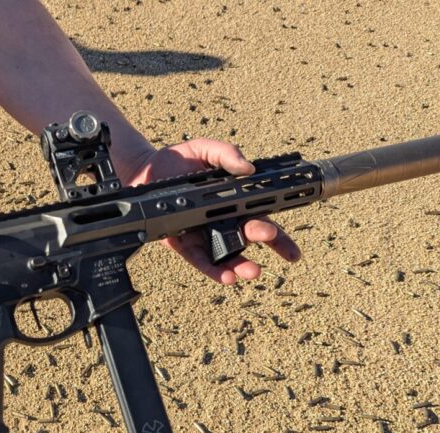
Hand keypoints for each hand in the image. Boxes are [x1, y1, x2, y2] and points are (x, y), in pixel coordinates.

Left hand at [123, 139, 301, 283]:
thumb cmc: (179, 160)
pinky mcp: (184, 244)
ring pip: (228, 255)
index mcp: (233, 202)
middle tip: (269, 235)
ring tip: (250, 271)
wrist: (145, 170)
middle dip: (266, 241)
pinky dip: (214, 269)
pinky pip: (201, 260)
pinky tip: (226, 277)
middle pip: (250, 237)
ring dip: (241, 265)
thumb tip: (247, 168)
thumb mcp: (205, 149)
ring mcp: (204, 234)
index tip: (294, 253)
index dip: (280, 238)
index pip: (263, 219)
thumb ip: (226, 154)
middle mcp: (222, 221)